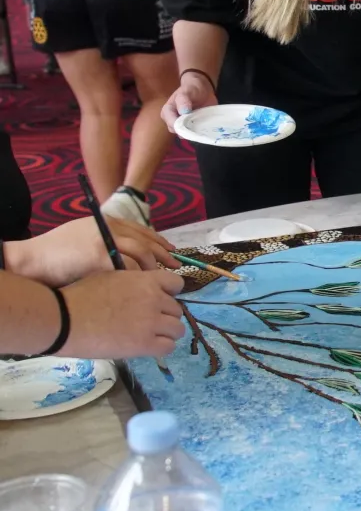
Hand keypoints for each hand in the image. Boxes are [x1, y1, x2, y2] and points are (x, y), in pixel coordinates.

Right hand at [5, 217, 179, 286]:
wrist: (33, 261)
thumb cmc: (55, 253)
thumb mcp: (84, 237)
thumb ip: (107, 239)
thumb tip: (132, 253)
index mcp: (106, 221)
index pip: (141, 230)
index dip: (158, 241)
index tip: (171, 251)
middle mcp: (109, 227)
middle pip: (145, 240)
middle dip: (163, 254)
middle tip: (177, 267)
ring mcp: (106, 241)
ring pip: (142, 254)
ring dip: (154, 268)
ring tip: (161, 281)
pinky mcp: (101, 258)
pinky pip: (129, 269)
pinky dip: (140, 278)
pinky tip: (146, 289)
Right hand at [58, 271, 185, 358]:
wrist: (64, 318)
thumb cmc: (79, 297)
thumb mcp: (110, 277)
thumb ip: (132, 283)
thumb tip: (140, 291)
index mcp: (145, 280)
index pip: (176, 284)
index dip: (170, 294)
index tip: (159, 301)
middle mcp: (154, 299)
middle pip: (176, 310)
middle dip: (165, 316)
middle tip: (147, 323)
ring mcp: (151, 322)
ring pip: (177, 329)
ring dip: (166, 333)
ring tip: (149, 336)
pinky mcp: (144, 344)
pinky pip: (168, 347)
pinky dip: (161, 347)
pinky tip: (147, 347)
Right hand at [161, 72, 217, 130]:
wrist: (203, 90)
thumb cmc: (191, 89)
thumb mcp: (186, 91)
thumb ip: (183, 100)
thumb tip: (183, 112)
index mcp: (168, 112)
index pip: (171, 123)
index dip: (180, 126)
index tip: (191, 123)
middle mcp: (173, 121)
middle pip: (178, 132)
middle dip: (189, 130)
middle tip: (199, 125)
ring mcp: (183, 126)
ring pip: (187, 135)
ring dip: (195, 132)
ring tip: (203, 125)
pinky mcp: (193, 128)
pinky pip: (195, 135)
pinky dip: (200, 133)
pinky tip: (206, 128)